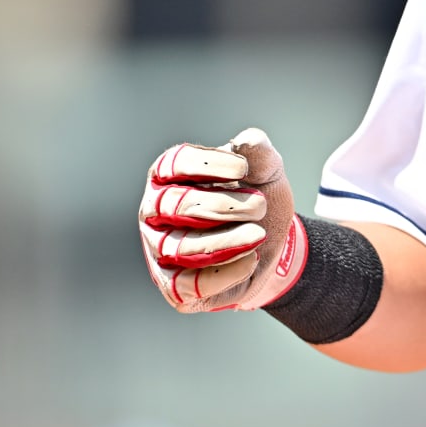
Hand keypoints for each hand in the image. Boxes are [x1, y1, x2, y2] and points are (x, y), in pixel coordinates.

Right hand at [138, 127, 306, 313]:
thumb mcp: (266, 172)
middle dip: (221, 206)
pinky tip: (250, 260)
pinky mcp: (173, 286)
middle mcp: (154, 211)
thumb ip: (258, 153)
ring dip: (224, 241)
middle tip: (260, 205)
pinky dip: (222, 274)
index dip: (207, 165)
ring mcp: (159, 250)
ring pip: (180, 247)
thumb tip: (248, 140)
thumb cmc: (257, 198)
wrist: (272, 243)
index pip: (174, 164)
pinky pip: (188, 284)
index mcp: (168, 175)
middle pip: (176, 206)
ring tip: (258, 234)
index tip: (243, 168)